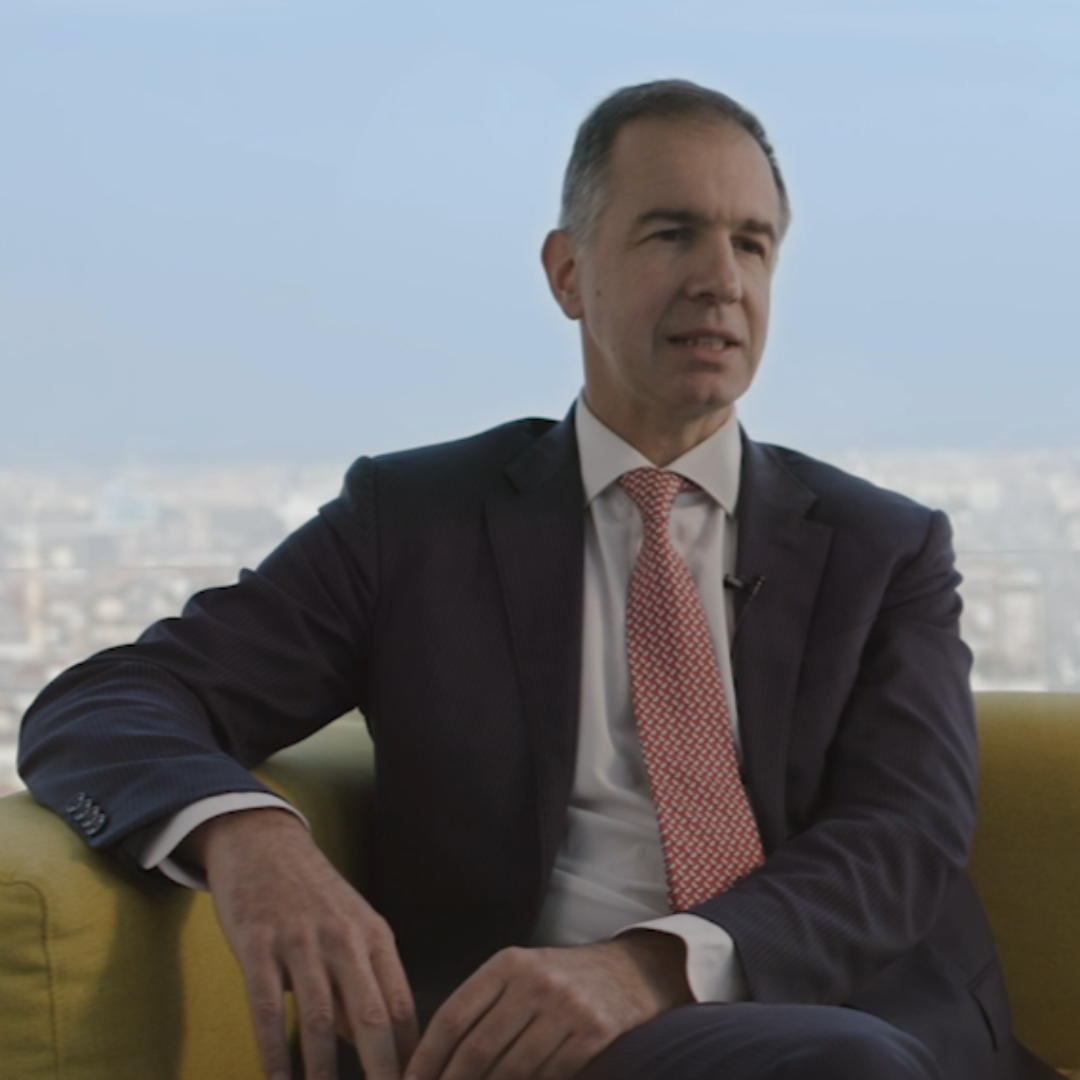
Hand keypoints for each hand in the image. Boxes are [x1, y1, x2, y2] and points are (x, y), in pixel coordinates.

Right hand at [183, 808, 418, 1079]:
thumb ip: (366, 983)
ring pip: (320, 1019)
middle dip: (381, 1071)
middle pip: (371, 1016)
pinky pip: (266, 1008)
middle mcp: (344, 939)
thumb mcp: (352, 928)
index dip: (410, 1054)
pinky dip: (273, 1052)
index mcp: (374, 936)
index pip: (401, 1005)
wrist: (265, 844)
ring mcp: (300, 941)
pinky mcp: (258, 945)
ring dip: (325, 1071)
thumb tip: (384, 1047)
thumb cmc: (314, 896)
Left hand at [404, 931, 691, 1079]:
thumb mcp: (522, 971)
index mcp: (508, 963)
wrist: (631, 971)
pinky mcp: (594, 1034)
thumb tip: (438, 1057)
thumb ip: (485, 1004)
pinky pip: (550, 1076)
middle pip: (478, 1047)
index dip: (427, 1056)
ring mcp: (566, 1008)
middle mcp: (535, 982)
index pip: (454, 1015)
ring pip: (511, 1069)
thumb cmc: (562, 977)